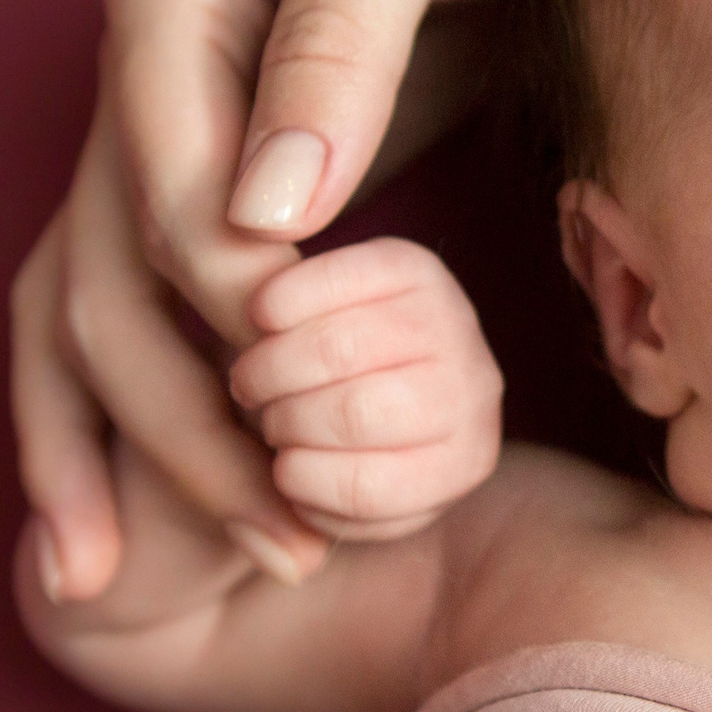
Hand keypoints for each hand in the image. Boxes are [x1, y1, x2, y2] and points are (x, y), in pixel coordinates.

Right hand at [13, 0, 604, 598]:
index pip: (164, 194)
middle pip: (112, 275)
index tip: (311, 420)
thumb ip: (343, 45)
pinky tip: (208, 509)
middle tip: (287, 541)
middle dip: (183, 420)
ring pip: (110, 307)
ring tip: (233, 565)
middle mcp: (145, 63)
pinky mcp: (237, 163)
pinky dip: (175, 404)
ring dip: (156, 442)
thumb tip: (269, 217)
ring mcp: (174, 116)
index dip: (230, 319)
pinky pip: (170, 302)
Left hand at [227, 238, 503, 542]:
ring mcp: (471, 398)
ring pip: (356, 415)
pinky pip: (371, 488)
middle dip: (268, 379)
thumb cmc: (293, 361)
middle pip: (335, 350)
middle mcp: (457, 326)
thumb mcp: (264, 304)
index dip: (269, 310)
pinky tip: (300, 473)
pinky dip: (311, 487)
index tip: (250, 325)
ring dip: (288, 433)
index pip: (325, 281)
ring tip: (276, 431)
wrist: (359, 440)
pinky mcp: (466, 467)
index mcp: (410, 271)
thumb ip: (240, 267)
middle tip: (249, 390)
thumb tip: (245, 223)